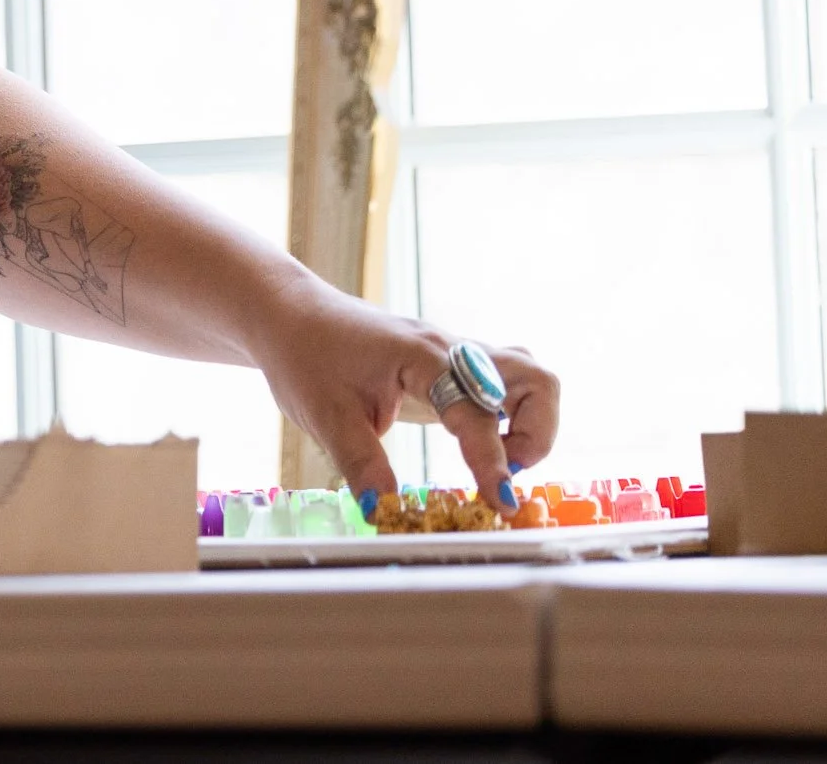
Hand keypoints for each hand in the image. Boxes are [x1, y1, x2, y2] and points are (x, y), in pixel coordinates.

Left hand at [252, 280, 558, 514]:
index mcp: (422, 357)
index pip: (476, 410)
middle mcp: (451, 350)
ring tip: (496, 461)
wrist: (289, 315)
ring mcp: (456, 354)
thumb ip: (361, 465)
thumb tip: (387, 513)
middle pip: (535, 379)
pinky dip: (512, 416)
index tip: (501, 502)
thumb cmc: (305, 356)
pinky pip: (506, 383)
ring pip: (529, 377)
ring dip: (530, 423)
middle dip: (537, 434)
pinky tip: (480, 444)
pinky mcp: (452, 365)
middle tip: (502, 472)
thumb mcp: (326, 417)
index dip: (491, 460)